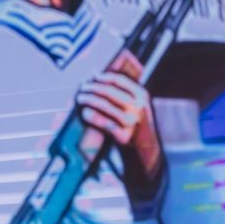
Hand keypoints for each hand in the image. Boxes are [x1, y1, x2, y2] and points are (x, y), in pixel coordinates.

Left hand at [76, 51, 161, 180]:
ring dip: (89, 99)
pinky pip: (105, 123)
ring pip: (105, 105)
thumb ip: (124, 91)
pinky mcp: (125, 136)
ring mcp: (132, 122)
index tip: (92, 77)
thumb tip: (97, 75)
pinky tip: (86, 113)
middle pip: (109, 91)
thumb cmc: (134, 123)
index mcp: (142, 96)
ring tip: (80, 98)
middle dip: (92, 88)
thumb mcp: (136, 105)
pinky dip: (93, 117)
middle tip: (82, 88)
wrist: (144, 149)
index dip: (103, 77)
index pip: (119, 80)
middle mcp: (139, 107)